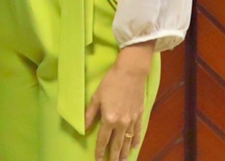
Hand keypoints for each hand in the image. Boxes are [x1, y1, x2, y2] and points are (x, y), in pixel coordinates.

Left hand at [86, 41, 155, 160]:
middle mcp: (121, 123)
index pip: (103, 139)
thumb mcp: (96, 97)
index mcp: (109, 118)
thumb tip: (84, 127)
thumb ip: (90, 114)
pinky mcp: (139, 115)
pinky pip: (138, 132)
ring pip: (128, 140)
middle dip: (114, 156)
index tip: (98, 159)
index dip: (100, 150)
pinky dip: (136, 140)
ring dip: (125, 152)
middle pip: (117, 144)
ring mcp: (132, 120)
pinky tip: (133, 147)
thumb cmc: (111, 82)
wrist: (131, 73)